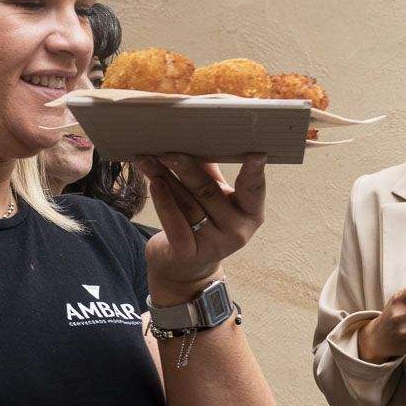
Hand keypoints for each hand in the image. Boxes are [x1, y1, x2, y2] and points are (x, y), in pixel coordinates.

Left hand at [136, 154, 264, 302]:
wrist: (184, 268)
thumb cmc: (204, 223)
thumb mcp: (215, 198)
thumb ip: (211, 173)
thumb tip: (198, 137)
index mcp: (250, 213)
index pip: (254, 189)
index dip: (254, 172)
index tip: (256, 153)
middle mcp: (237, 230)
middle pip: (209, 191)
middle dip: (187, 167)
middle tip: (168, 149)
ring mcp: (214, 244)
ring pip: (188, 203)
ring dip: (165, 178)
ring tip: (149, 159)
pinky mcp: (189, 252)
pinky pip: (174, 222)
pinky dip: (163, 201)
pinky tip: (153, 182)